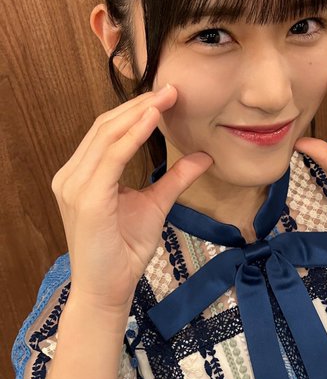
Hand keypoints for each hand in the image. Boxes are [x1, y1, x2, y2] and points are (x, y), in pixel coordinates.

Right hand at [51, 84, 212, 311]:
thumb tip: (203, 156)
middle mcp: (72, 176)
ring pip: (107, 136)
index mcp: (82, 175)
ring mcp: (74, 186)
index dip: (136, 110)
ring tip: (166, 97)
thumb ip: (175, 178)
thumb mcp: (156, 204)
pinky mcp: (86, 199)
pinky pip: (112, 157)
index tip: (167, 95)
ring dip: (139, 113)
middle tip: (171, 88)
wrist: (108, 290)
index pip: (107, 132)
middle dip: (139, 104)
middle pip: (105, 127)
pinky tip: (153, 119)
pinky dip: (133, 135)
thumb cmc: (125, 250)